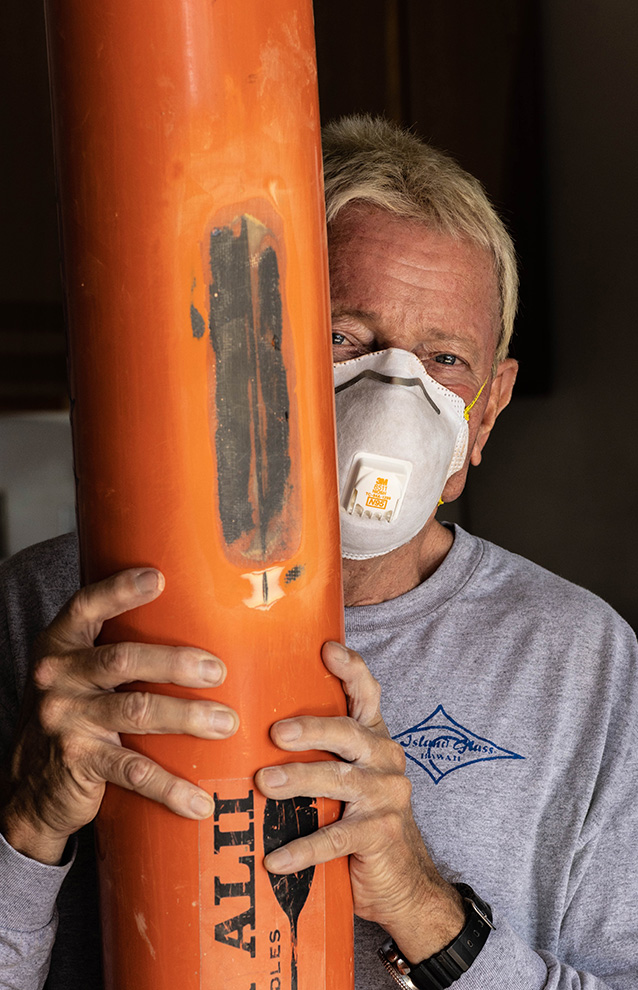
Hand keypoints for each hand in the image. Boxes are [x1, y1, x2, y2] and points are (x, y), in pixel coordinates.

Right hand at [0, 568, 237, 864]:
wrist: (29, 788)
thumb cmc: (74, 714)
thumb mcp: (80, 674)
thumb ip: (115, 648)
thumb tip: (192, 617)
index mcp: (61, 645)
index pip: (86, 606)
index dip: (120, 591)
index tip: (158, 577)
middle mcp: (58, 677)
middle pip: (122, 659)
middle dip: (176, 662)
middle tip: (218, 671)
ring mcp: (67, 720)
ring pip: (135, 712)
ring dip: (187, 717)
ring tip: (227, 724)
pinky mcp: (79, 763)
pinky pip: (133, 771)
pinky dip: (171, 787)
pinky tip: (199, 799)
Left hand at [255, 642, 463, 961]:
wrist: (403, 881)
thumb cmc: (359, 817)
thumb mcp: (344, 776)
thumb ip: (318, 751)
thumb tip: (248, 727)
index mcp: (374, 739)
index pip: (367, 694)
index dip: (351, 669)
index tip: (327, 648)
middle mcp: (385, 760)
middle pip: (349, 733)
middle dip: (313, 728)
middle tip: (276, 732)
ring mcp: (387, 797)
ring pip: (341, 781)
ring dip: (301, 781)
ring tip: (265, 784)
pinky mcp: (380, 835)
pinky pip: (337, 838)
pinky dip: (304, 849)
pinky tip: (275, 858)